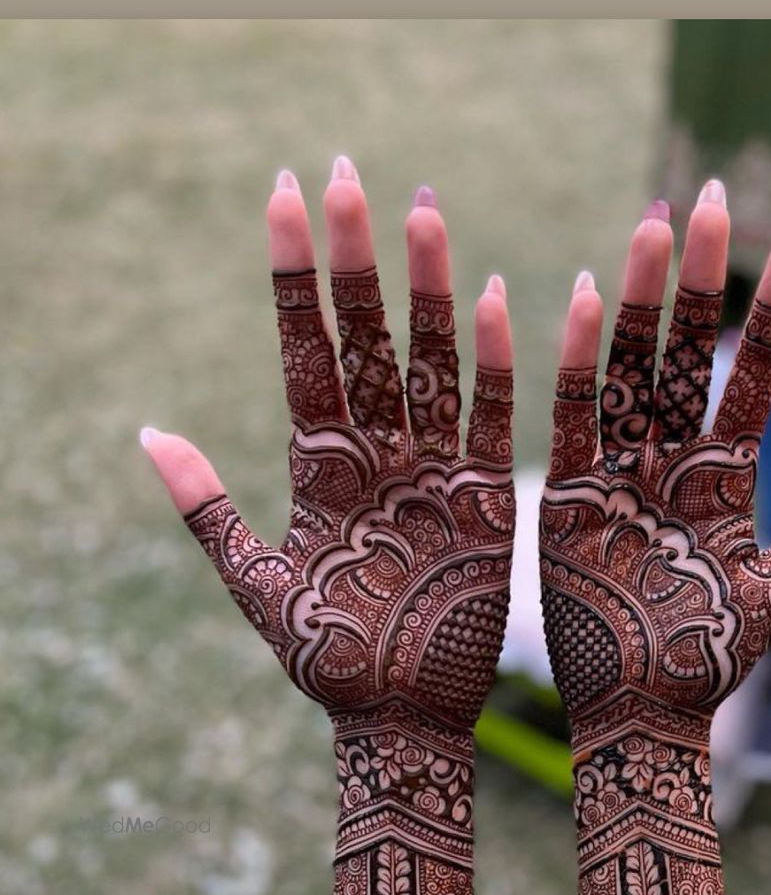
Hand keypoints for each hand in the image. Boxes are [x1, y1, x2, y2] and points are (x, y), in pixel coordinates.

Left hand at [142, 161, 513, 737]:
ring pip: (429, 360)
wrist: (401, 721)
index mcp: (320, 465)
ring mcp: (431, 468)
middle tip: (343, 173)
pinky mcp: (483, 499)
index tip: (280, 196)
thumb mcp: (260, 588)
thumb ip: (209, 511)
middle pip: (364, 336)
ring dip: (427, 288)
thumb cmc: (329, 666)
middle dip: (352, 257)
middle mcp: (375, 452)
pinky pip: (493, 416)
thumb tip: (149, 432)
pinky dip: (495, 362)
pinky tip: (496, 296)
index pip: (303, 350)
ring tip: (421, 209)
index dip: (292, 277)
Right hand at [540, 192, 770, 736]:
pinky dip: (581, 362)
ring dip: (647, 299)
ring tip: (658, 223)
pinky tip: (592, 298)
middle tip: (713, 196)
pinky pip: (574, 417)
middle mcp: (672, 462)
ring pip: (633, 368)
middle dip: (703, 276)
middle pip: (689, 353)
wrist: (639, 718)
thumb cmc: (707, 665)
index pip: (757, 374)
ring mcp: (621, 473)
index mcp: (725, 479)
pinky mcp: (571, 498)